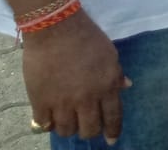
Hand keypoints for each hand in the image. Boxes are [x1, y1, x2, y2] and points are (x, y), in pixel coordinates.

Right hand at [21, 11, 129, 142]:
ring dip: (69, 128)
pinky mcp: (41, 101)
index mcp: (106, 86)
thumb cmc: (87, 37)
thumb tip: (126, 87)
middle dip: (90, 131)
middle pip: (89, 129)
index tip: (112, 140)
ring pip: (66, 130)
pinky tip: (50, 117)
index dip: (113, 131)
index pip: (113, 117)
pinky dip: (48, 123)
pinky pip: (44, 124)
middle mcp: (86, 99)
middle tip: (86, 126)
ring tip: (69, 120)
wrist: (56, 28)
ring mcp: (62, 102)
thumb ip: (116, 74)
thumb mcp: (110, 54)